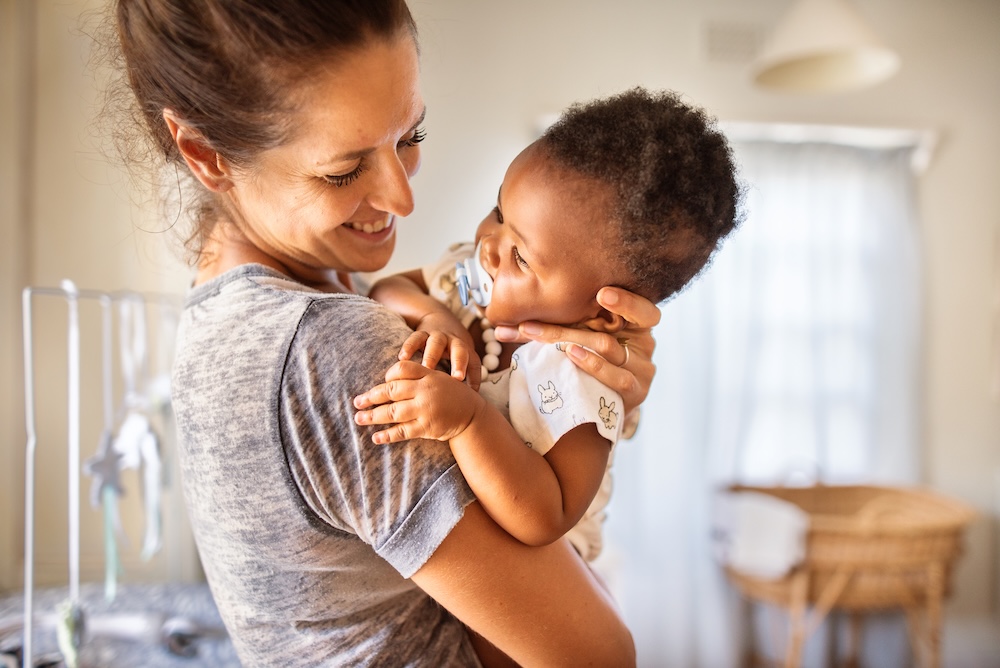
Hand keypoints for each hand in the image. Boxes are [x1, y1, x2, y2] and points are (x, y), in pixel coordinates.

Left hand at [354, 360, 486, 443]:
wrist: (473, 415)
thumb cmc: (451, 395)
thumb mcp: (438, 378)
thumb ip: (417, 375)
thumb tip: (387, 379)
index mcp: (428, 375)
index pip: (401, 369)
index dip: (388, 376)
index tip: (381, 384)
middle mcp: (425, 390)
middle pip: (392, 390)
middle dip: (371, 397)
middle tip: (356, 402)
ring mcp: (426, 410)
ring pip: (393, 412)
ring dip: (373, 416)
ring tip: (358, 419)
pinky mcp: (427, 427)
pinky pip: (402, 431)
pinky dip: (388, 435)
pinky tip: (375, 437)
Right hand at [399, 312, 481, 390]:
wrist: (439, 318)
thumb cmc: (451, 349)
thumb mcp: (462, 359)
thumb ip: (466, 378)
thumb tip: (468, 404)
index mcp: (465, 350)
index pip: (474, 363)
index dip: (475, 376)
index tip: (472, 390)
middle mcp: (453, 342)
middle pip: (459, 350)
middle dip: (458, 363)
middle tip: (457, 378)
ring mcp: (437, 336)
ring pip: (436, 343)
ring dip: (432, 355)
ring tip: (426, 368)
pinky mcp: (421, 333)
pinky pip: (415, 338)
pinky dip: (409, 347)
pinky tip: (403, 359)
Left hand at [493, 286, 658, 413]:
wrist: (603, 408)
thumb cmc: (593, 363)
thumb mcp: (584, 337)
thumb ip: (559, 325)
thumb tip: (503, 324)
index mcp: (635, 325)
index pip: (643, 310)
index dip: (627, 302)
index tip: (601, 294)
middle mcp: (643, 345)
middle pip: (609, 329)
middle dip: (565, 325)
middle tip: (528, 325)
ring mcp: (641, 371)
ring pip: (605, 347)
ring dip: (569, 340)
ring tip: (540, 337)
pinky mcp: (635, 393)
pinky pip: (616, 378)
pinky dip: (592, 365)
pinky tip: (572, 354)